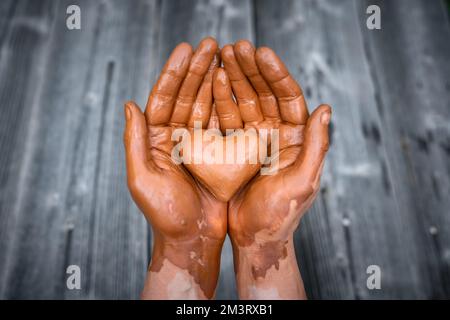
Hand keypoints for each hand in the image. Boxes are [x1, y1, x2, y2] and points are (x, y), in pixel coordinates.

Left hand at [124, 37, 226, 298]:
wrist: (193, 238)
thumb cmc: (165, 214)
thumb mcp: (143, 178)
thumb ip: (135, 140)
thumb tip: (129, 104)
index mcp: (155, 141)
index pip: (163, 99)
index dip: (174, 73)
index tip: (186, 49)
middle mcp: (174, 138)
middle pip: (185, 96)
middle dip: (197, 70)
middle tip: (211, 44)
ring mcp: (197, 144)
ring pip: (205, 105)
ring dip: (214, 80)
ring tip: (225, 55)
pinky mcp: (218, 153)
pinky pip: (223, 123)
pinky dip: (228, 103)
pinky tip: (235, 84)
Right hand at [216, 41, 330, 298]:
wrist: (255, 239)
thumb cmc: (281, 215)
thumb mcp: (302, 181)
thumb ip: (315, 145)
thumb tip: (325, 107)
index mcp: (297, 140)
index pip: (289, 98)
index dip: (276, 74)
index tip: (261, 53)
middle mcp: (278, 135)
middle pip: (265, 94)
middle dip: (251, 69)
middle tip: (235, 46)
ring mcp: (255, 140)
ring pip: (245, 102)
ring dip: (234, 78)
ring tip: (220, 54)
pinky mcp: (235, 149)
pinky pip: (227, 119)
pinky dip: (219, 100)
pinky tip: (210, 81)